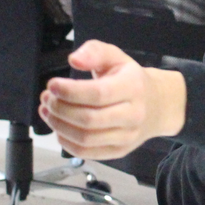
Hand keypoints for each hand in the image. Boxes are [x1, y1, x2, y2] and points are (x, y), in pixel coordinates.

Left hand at [39, 40, 186, 160]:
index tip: (52, 85)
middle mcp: (133, 115)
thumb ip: (94, 52)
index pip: (98, 94)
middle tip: (47, 98)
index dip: (70, 92)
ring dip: (59, 126)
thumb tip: (74, 60)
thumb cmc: (130, 79)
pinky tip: (58, 128)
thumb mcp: (116, 57)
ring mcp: (127, 137)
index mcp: (133, 87)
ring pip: (85, 138)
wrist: (158, 105)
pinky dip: (66, 142)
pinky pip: (86, 153)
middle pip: (89, 119)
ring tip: (48, 111)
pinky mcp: (119, 151)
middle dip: (60, 109)